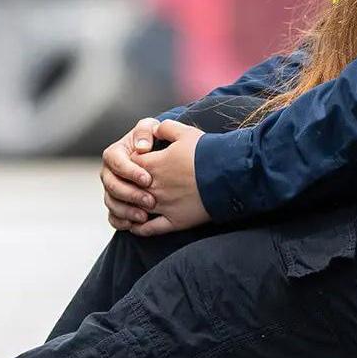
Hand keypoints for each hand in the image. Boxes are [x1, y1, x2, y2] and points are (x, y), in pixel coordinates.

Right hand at [101, 117, 160, 230]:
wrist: (157, 159)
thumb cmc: (153, 141)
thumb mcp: (150, 128)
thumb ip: (146, 130)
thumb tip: (142, 147)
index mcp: (114, 154)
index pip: (115, 161)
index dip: (129, 171)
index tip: (148, 179)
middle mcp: (108, 173)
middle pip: (111, 185)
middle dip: (130, 194)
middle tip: (150, 201)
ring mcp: (110, 191)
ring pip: (111, 203)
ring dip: (126, 211)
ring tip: (145, 216)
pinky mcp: (116, 205)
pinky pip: (112, 217)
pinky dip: (121, 222)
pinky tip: (135, 225)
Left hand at [132, 120, 210, 236]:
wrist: (228, 175)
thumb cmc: (207, 153)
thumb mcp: (185, 132)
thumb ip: (165, 128)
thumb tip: (154, 130)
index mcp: (153, 165)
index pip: (129, 164)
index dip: (130, 163)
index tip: (137, 163)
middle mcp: (153, 187)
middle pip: (129, 188)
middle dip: (128, 186)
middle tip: (133, 184)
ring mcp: (163, 205)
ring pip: (136, 210)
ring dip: (130, 208)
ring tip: (131, 206)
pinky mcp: (174, 221)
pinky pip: (150, 229)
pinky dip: (139, 229)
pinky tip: (136, 226)